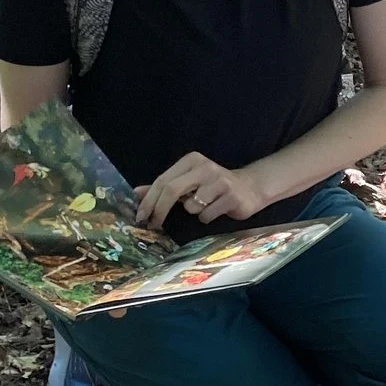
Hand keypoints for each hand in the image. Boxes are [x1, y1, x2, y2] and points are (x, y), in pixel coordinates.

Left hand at [137, 152, 266, 229]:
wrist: (249, 188)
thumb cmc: (213, 187)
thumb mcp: (188, 183)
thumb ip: (163, 187)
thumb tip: (136, 193)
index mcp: (191, 161)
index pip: (163, 180)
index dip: (149, 200)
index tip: (141, 216)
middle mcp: (205, 167)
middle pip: (172, 190)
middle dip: (159, 210)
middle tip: (152, 225)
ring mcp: (220, 181)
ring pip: (191, 206)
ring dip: (194, 212)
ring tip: (206, 206)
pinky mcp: (231, 196)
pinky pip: (207, 215)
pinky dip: (207, 217)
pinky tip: (217, 209)